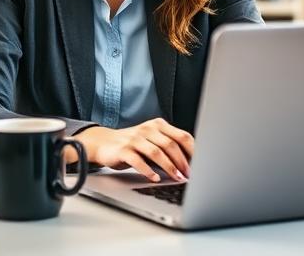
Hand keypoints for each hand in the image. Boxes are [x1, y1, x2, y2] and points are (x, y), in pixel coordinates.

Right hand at [70, 118, 193, 182]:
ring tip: (176, 178)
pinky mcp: (123, 149)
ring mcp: (135, 138)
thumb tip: (190, 163)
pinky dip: (149, 171)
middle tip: (189, 175)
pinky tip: (155, 178)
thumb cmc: (132, 144)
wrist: (103, 143)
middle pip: (171, 145)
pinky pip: (139, 161)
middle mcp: (148, 129)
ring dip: (169, 167)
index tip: (200, 165)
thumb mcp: (151, 140)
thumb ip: (168, 146)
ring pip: (157, 152)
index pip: (182, 136)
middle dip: (183, 162)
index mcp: (158, 125)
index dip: (193, 151)